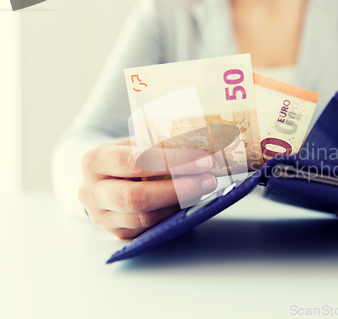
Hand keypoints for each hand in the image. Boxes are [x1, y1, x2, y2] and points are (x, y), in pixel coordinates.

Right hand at [77, 138, 217, 238]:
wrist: (101, 177)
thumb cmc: (125, 154)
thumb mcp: (135, 142)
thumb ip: (160, 144)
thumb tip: (205, 144)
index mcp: (93, 160)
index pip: (133, 162)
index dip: (170, 161)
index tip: (201, 158)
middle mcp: (91, 192)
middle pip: (136, 197)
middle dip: (178, 189)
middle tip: (209, 179)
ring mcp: (102, 218)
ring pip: (144, 218)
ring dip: (179, 204)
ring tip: (204, 189)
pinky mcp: (117, 233)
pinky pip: (149, 229)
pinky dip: (173, 216)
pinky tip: (191, 202)